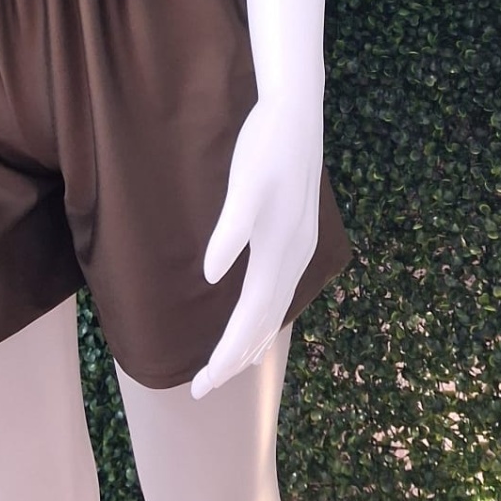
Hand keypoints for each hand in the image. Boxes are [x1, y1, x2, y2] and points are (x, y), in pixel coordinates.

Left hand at [189, 90, 321, 399]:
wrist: (297, 111)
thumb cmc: (265, 146)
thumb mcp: (245, 184)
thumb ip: (230, 231)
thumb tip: (211, 277)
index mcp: (278, 251)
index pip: (250, 318)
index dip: (226, 354)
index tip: (200, 385)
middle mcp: (294, 257)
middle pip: (264, 323)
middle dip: (235, 359)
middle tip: (202, 389)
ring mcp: (300, 247)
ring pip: (277, 309)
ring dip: (253, 341)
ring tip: (232, 368)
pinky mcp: (299, 234)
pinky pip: (284, 291)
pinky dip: (269, 316)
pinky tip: (262, 319)